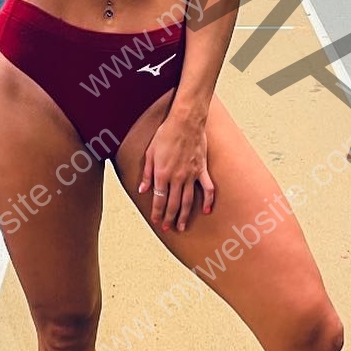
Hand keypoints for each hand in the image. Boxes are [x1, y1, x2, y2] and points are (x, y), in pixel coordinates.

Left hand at [138, 113, 215, 233]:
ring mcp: (191, 175)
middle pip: (172, 204)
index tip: (156, 221)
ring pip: (187, 201)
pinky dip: (208, 201)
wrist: (185, 122)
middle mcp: (176, 178)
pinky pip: (207, 189)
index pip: (159, 199)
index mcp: (162, 174)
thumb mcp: (150, 153)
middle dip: (169, 218)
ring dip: (183, 215)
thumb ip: (147, 174)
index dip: (157, 212)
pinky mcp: (202, 170)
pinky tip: (206, 211)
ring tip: (181, 226)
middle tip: (168, 228)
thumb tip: (142, 190)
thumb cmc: (166, 134)